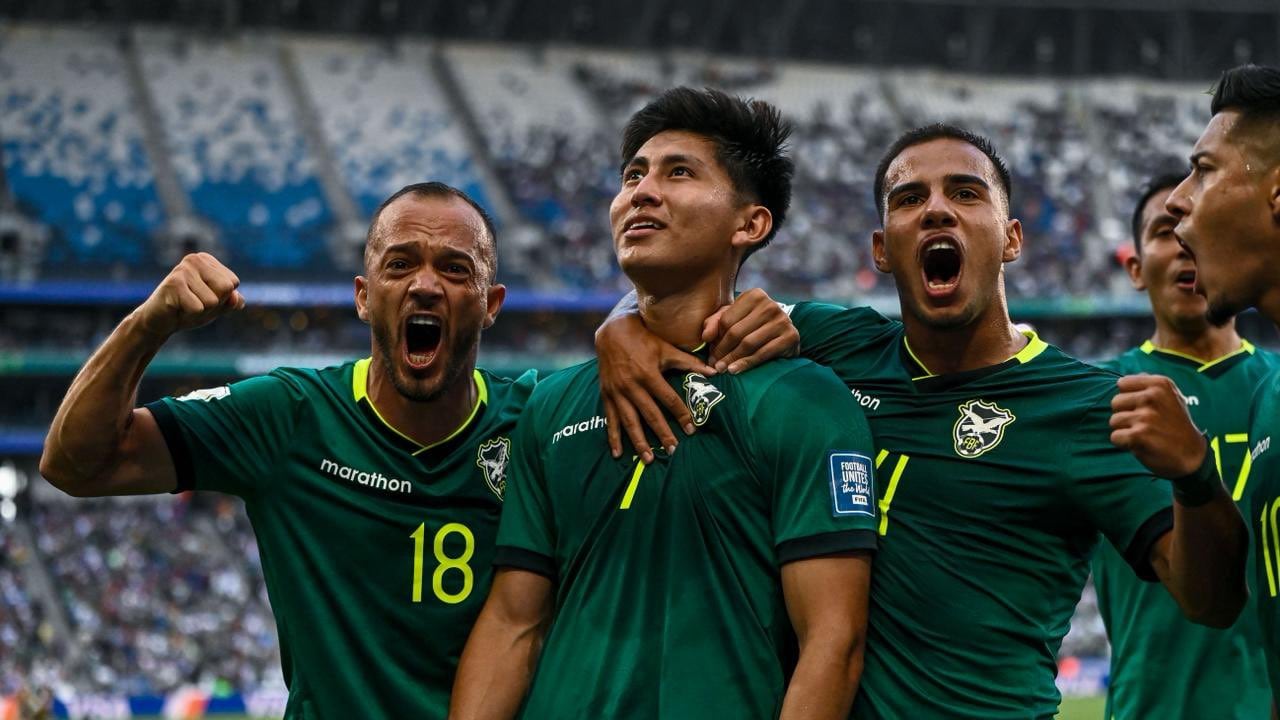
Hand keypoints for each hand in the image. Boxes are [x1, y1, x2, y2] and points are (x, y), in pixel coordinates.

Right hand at [134, 253, 244, 338]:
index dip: (222, 298)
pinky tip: (176, 308)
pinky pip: (198, 308)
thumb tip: (238, 299)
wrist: (158, 322)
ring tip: (185, 306)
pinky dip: (190, 314)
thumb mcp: (216, 306)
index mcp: (207, 260)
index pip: (233, 282)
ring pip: (212, 301)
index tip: (203, 298)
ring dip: (200, 311)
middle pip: (226, 289)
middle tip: (194, 303)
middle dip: (213, 304)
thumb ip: (231, 301)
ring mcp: (182, 270)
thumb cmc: (188, 310)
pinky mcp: (173, 284)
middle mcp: (195, 259)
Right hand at [596, 313, 715, 462]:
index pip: (669, 399)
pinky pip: (610, 419)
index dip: (681, 414)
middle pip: (650, 414)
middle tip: (673, 450)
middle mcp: (632, 385)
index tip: (691, 430)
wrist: (611, 332)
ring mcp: (617, 392)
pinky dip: (613, 437)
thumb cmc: (643, 339)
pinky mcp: (606, 395)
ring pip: (629, 421)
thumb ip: (689, 362)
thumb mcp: (666, 348)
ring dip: (639, 441)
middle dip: (662, 433)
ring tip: (649, 459)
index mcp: (649, 373)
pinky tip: (618, 454)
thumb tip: (714, 371)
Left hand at [703, 288, 798, 373]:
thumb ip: (715, 323)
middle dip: (722, 351)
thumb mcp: (733, 319)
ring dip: (732, 359)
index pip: (727, 320)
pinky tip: (735, 370)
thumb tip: (705, 337)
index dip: (716, 339)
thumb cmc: (754, 326)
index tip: (709, 353)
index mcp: (754, 295)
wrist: (785, 336)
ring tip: (722, 369)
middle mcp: (770, 305)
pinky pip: (763, 353)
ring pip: (748, 344)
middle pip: (736, 332)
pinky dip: (747, 363)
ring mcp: (782, 320)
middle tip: (714, 364)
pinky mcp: (791, 336)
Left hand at [1110, 374, 1206, 477]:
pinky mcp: (1138, 435)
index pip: (1123, 383)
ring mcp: (1145, 416)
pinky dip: (1124, 444)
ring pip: (1113, 420)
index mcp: (1160, 384)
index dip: (1129, 398)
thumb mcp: (1171, 398)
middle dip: (1125, 414)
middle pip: (1115, 402)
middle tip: (1145, 424)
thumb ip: (1149, 386)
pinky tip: (1141, 444)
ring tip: (1145, 434)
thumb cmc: (1176, 425)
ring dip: (1125, 430)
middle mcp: (1152, 397)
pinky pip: (1115, 437)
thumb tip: (1122, 379)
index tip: (1144, 408)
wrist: (1192, 455)